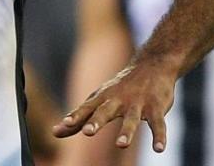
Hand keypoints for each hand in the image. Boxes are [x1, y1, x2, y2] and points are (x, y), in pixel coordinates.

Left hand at [53, 60, 174, 153]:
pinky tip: (159, 149)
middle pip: (105, 111)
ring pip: (132, 119)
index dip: (75, 116)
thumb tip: (54, 133)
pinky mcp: (156, 108)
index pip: (86, 108)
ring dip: (126, 132)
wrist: (153, 65)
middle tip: (87, 132)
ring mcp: (138, 104)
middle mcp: (118, 100)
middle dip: (96, 121)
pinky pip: (158, 124)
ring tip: (121, 145)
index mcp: (103, 98)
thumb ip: (79, 118)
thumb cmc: (120, 88)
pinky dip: (159, 136)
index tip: (64, 124)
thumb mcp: (99, 99)